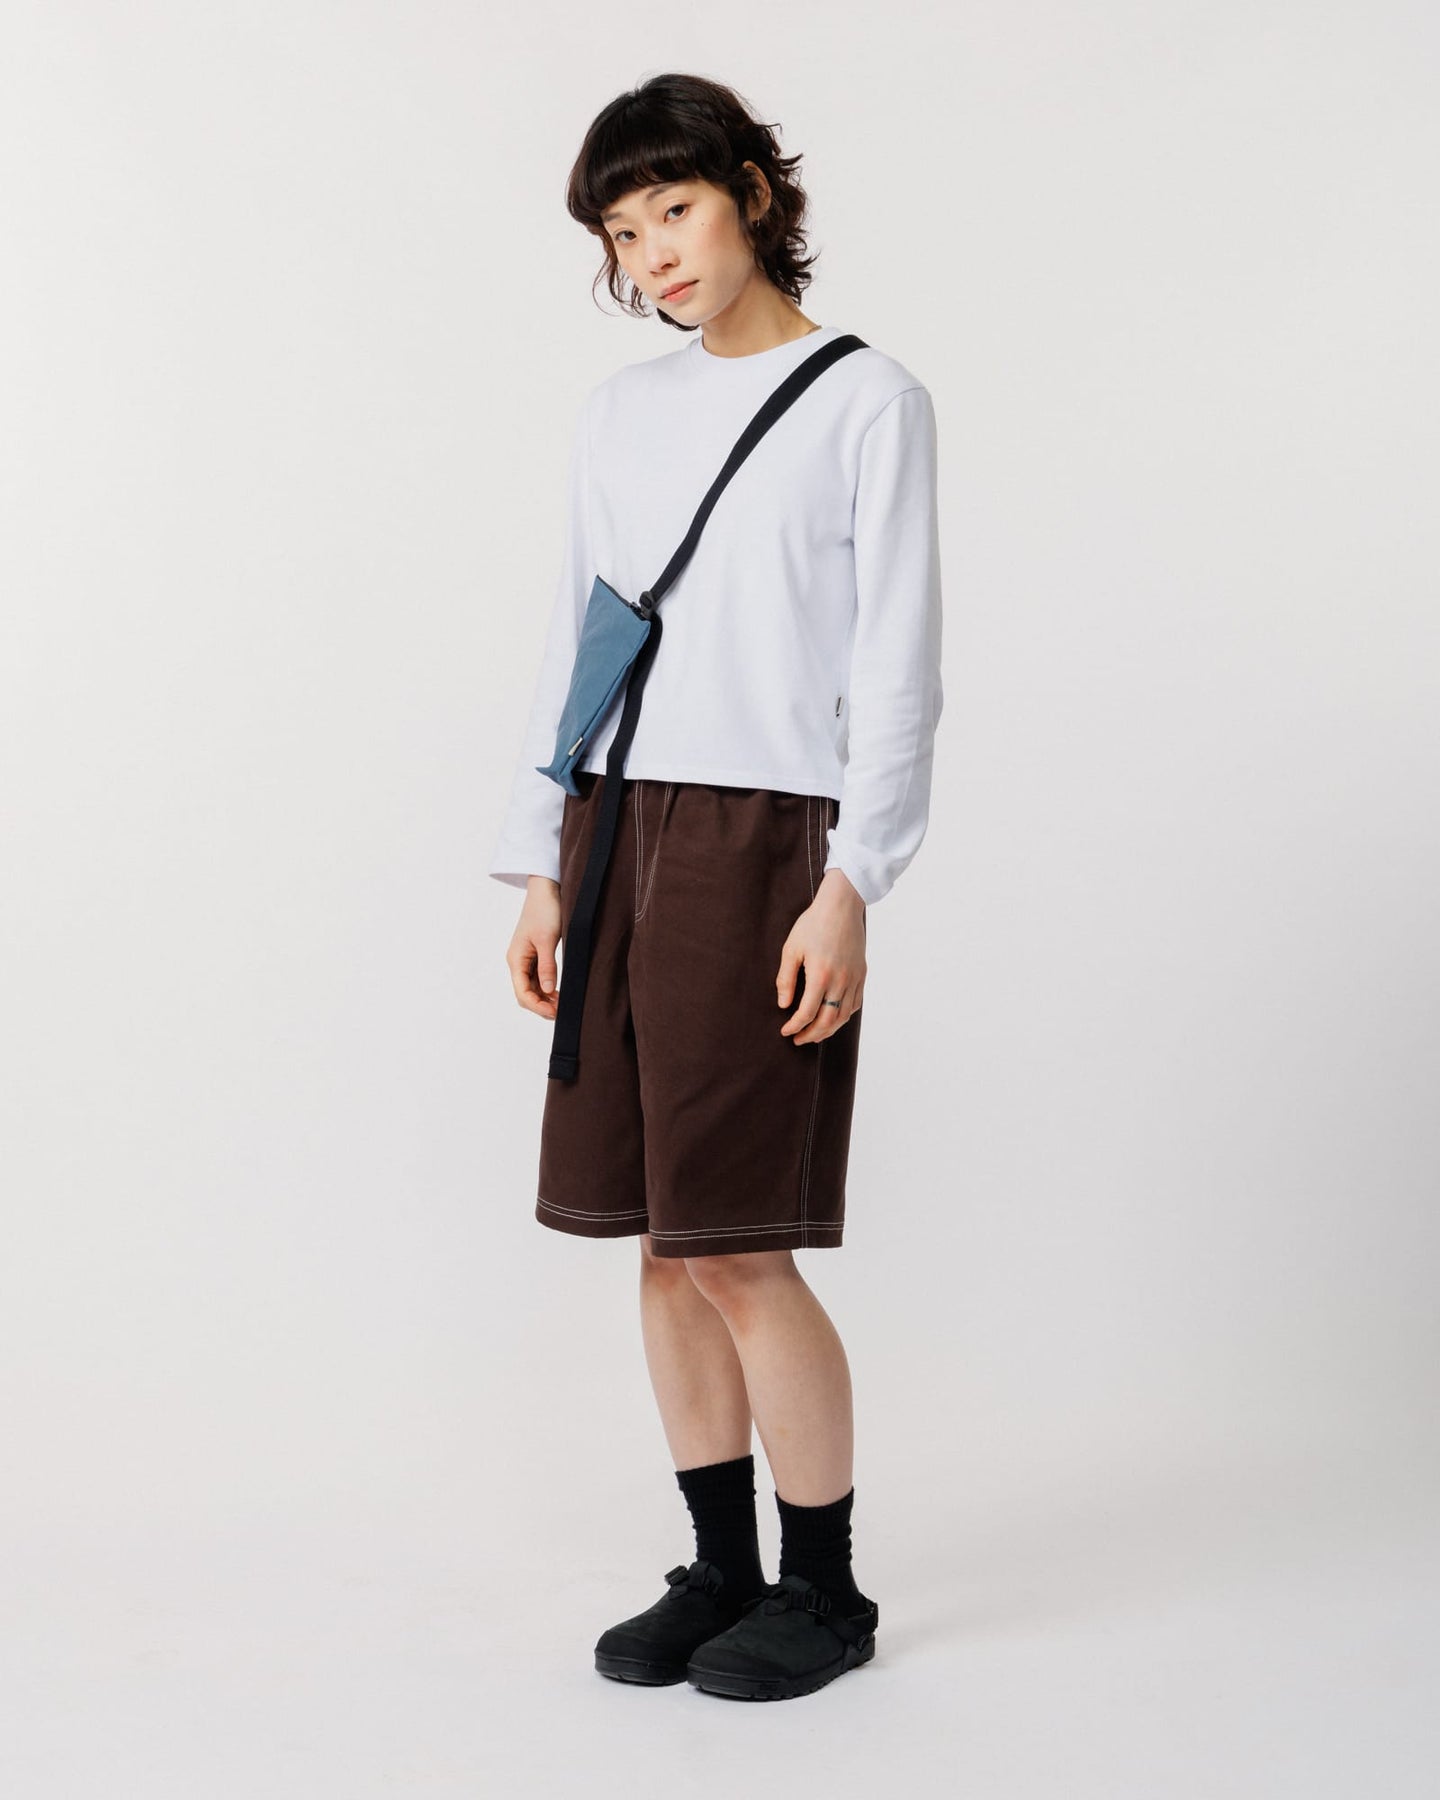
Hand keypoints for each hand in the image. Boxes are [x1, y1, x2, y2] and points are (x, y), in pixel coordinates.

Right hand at [506, 876, 561, 1019]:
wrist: (546, 890)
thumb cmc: (544, 911)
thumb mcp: (547, 940)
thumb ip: (547, 966)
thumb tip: (547, 990)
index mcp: (516, 959)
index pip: (522, 992)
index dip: (537, 1006)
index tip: (554, 1012)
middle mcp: (518, 961)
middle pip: (525, 993)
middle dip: (540, 1005)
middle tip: (561, 1012)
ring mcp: (526, 959)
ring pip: (532, 987)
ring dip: (545, 998)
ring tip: (562, 1005)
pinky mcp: (535, 954)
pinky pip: (538, 978)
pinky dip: (547, 988)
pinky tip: (559, 993)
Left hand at [776, 869, 866, 1044]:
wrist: (841, 905)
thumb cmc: (813, 924)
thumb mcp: (791, 948)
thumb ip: (786, 979)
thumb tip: (783, 1004)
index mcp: (820, 975)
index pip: (807, 1013)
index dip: (795, 1026)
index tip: (785, 1031)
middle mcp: (841, 980)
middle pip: (827, 1021)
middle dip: (811, 1035)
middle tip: (798, 1040)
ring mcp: (854, 978)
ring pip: (843, 1016)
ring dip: (828, 1030)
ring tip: (814, 1034)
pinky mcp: (862, 974)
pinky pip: (855, 1004)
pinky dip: (843, 1016)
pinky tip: (833, 1018)